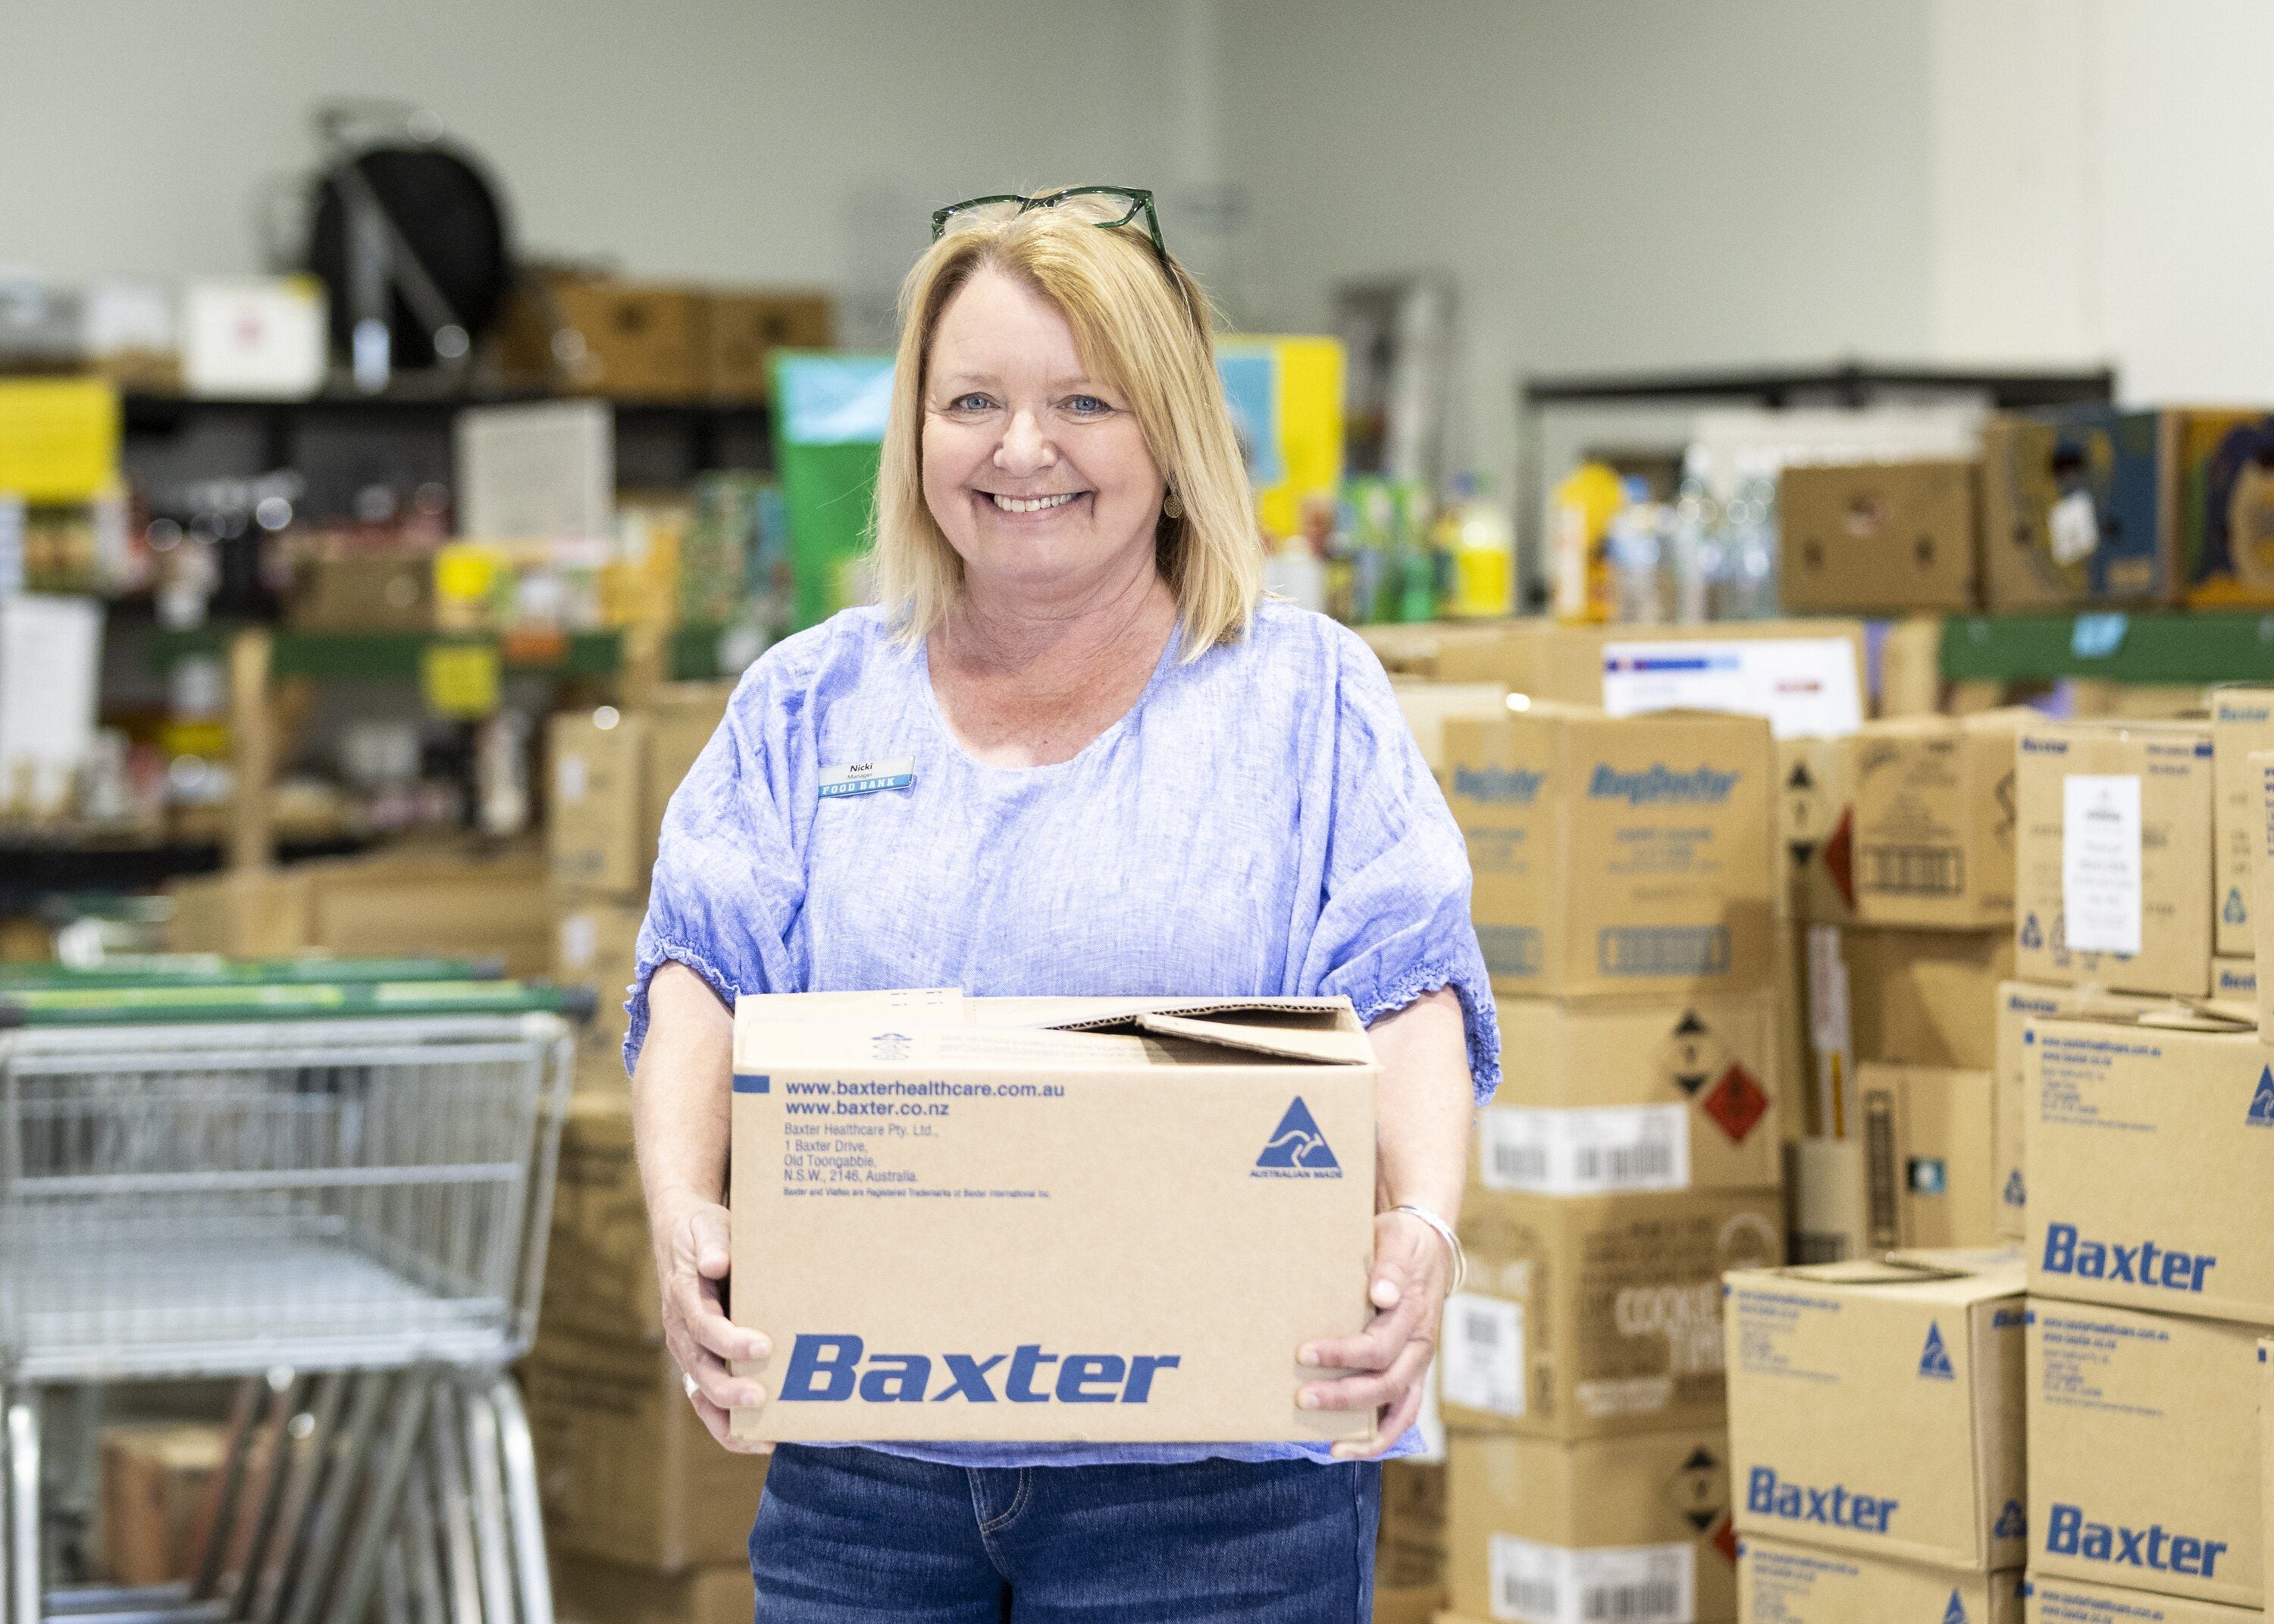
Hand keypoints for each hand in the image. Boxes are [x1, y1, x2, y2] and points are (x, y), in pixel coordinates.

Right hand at [654, 1192, 772, 1453]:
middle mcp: (683, 1331)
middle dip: (730, 1389)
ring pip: (703, 1393)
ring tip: (765, 1437)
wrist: (684, 1237)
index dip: (731, 1340)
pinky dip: (729, 1425)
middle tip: (762, 1398)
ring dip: (731, 1418)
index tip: (762, 1346)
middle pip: (702, 1368)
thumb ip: (713, 1244)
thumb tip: (715, 1265)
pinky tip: (760, 1440)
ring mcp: (690, 1351)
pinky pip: (709, 1401)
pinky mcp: (703, 1362)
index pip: (705, 1326)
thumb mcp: (708, 1227)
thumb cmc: (703, 1232)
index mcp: (684, 1298)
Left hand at [1295, 1208, 1450, 1459]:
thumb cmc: (1401, 1242)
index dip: (1342, 1354)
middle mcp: (1419, 1346)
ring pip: (1398, 1408)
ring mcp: (1417, 1364)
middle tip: (1301, 1396)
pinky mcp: (1411, 1375)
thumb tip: (1381, 1294)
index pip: (1378, 1345)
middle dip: (1343, 1396)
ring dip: (1363, 1429)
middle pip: (1386, 1383)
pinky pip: (1402, 1417)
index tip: (1304, 1353)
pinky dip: (1379, 1440)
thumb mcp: (1395, 1240)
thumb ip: (1389, 1265)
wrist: (1427, 1246)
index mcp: (1413, 1314)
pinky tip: (1345, 1450)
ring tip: (1327, 1445)